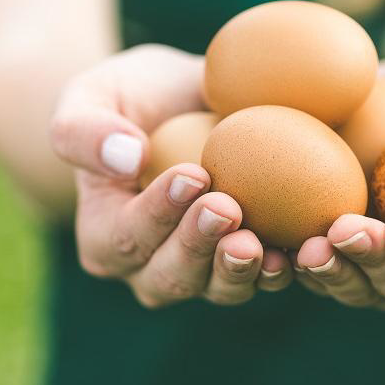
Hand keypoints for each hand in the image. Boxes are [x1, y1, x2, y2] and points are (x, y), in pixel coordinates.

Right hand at [50, 44, 292, 306]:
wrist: (182, 103)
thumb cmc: (130, 98)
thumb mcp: (90, 97)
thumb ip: (84, 129)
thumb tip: (127, 158)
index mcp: (105, 236)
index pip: (126, 236)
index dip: (157, 214)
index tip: (192, 175)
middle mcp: (150, 267)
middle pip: (172, 275)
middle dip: (199, 246)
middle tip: (227, 208)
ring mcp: (202, 270)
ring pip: (219, 287)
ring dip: (240, 270)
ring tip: (261, 244)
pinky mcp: (247, 261)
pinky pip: (263, 277)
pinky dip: (282, 268)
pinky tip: (300, 249)